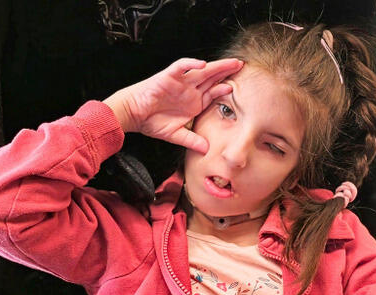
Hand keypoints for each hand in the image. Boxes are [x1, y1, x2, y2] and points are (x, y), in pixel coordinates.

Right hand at [102, 57, 243, 152]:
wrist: (133, 115)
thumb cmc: (152, 122)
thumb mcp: (176, 135)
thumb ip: (192, 141)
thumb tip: (207, 150)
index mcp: (193, 102)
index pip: (213, 93)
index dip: (225, 90)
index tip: (241, 89)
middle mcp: (189, 90)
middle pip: (212, 78)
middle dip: (227, 72)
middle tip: (242, 66)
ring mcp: (180, 82)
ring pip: (201, 70)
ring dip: (216, 66)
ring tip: (231, 63)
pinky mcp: (168, 76)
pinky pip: (181, 66)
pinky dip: (191, 64)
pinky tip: (202, 64)